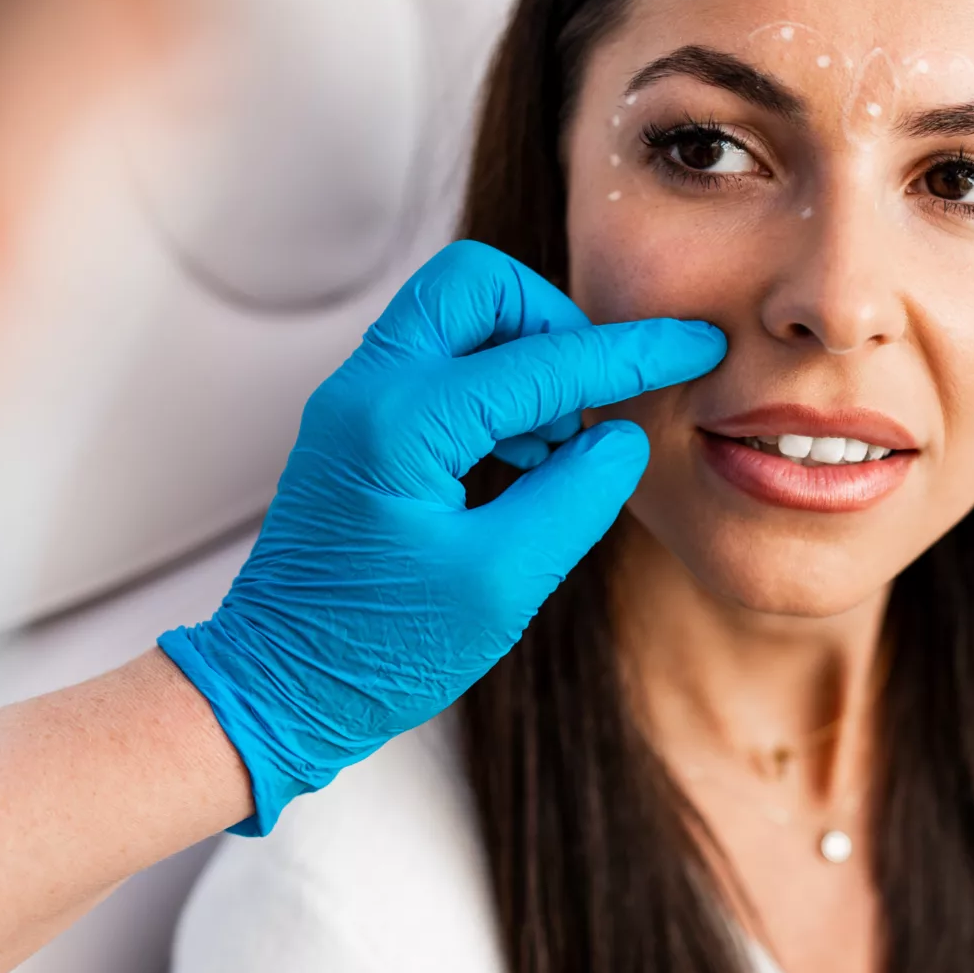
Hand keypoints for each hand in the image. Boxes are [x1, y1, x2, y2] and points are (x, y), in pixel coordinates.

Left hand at [159, 241, 724, 831]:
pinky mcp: (357, 427)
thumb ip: (573, 499)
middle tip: (590, 398)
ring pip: (454, 314)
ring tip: (551, 452)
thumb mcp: (502, 585)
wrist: (276, 687)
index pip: (543, 361)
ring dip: (522, 358)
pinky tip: (517, 462)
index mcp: (403, 425)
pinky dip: (490, 387)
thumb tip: (618, 439)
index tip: (697, 345)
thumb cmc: (376, 651)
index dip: (632, 354)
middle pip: (479, 285)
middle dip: (553, 323)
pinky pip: (436, 361)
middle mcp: (368, 391)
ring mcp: (354, 403)